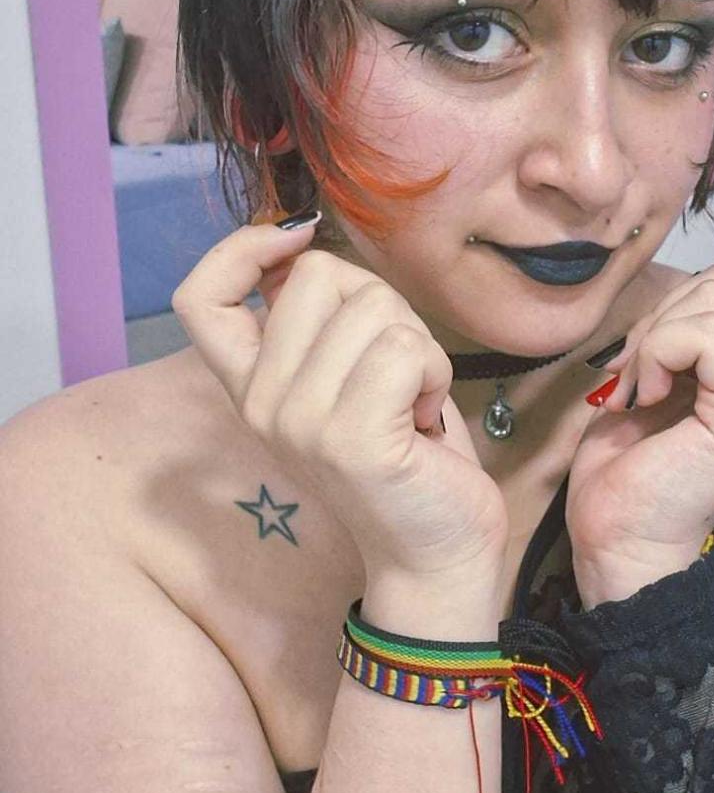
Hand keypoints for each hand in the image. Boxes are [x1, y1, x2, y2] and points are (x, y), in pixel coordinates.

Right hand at [171, 220, 507, 585]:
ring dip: (418, 345)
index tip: (295, 237)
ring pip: (373, 306)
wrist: (434, 555)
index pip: (199, 298)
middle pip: (318, 275)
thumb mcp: (341, 379)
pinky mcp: (352, 438)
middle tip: (396, 369)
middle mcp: (262, 404)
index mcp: (252, 386)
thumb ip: (315, 323)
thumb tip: (299, 247)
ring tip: (412, 401)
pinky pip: (405, 348)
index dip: (240, 249)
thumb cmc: (403, 455)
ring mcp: (302, 422)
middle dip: (379, 303)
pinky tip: (426, 419)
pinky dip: (436, 371)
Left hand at [566, 237, 713, 600]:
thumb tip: (696, 287)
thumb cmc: (626, 467)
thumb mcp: (658, 376)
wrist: (617, 538)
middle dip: (665, 311)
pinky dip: (658, 351)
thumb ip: (688, 334)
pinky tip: (646, 396)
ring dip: (654, 337)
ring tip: (640, 389)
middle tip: (638, 373)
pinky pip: (704, 334)